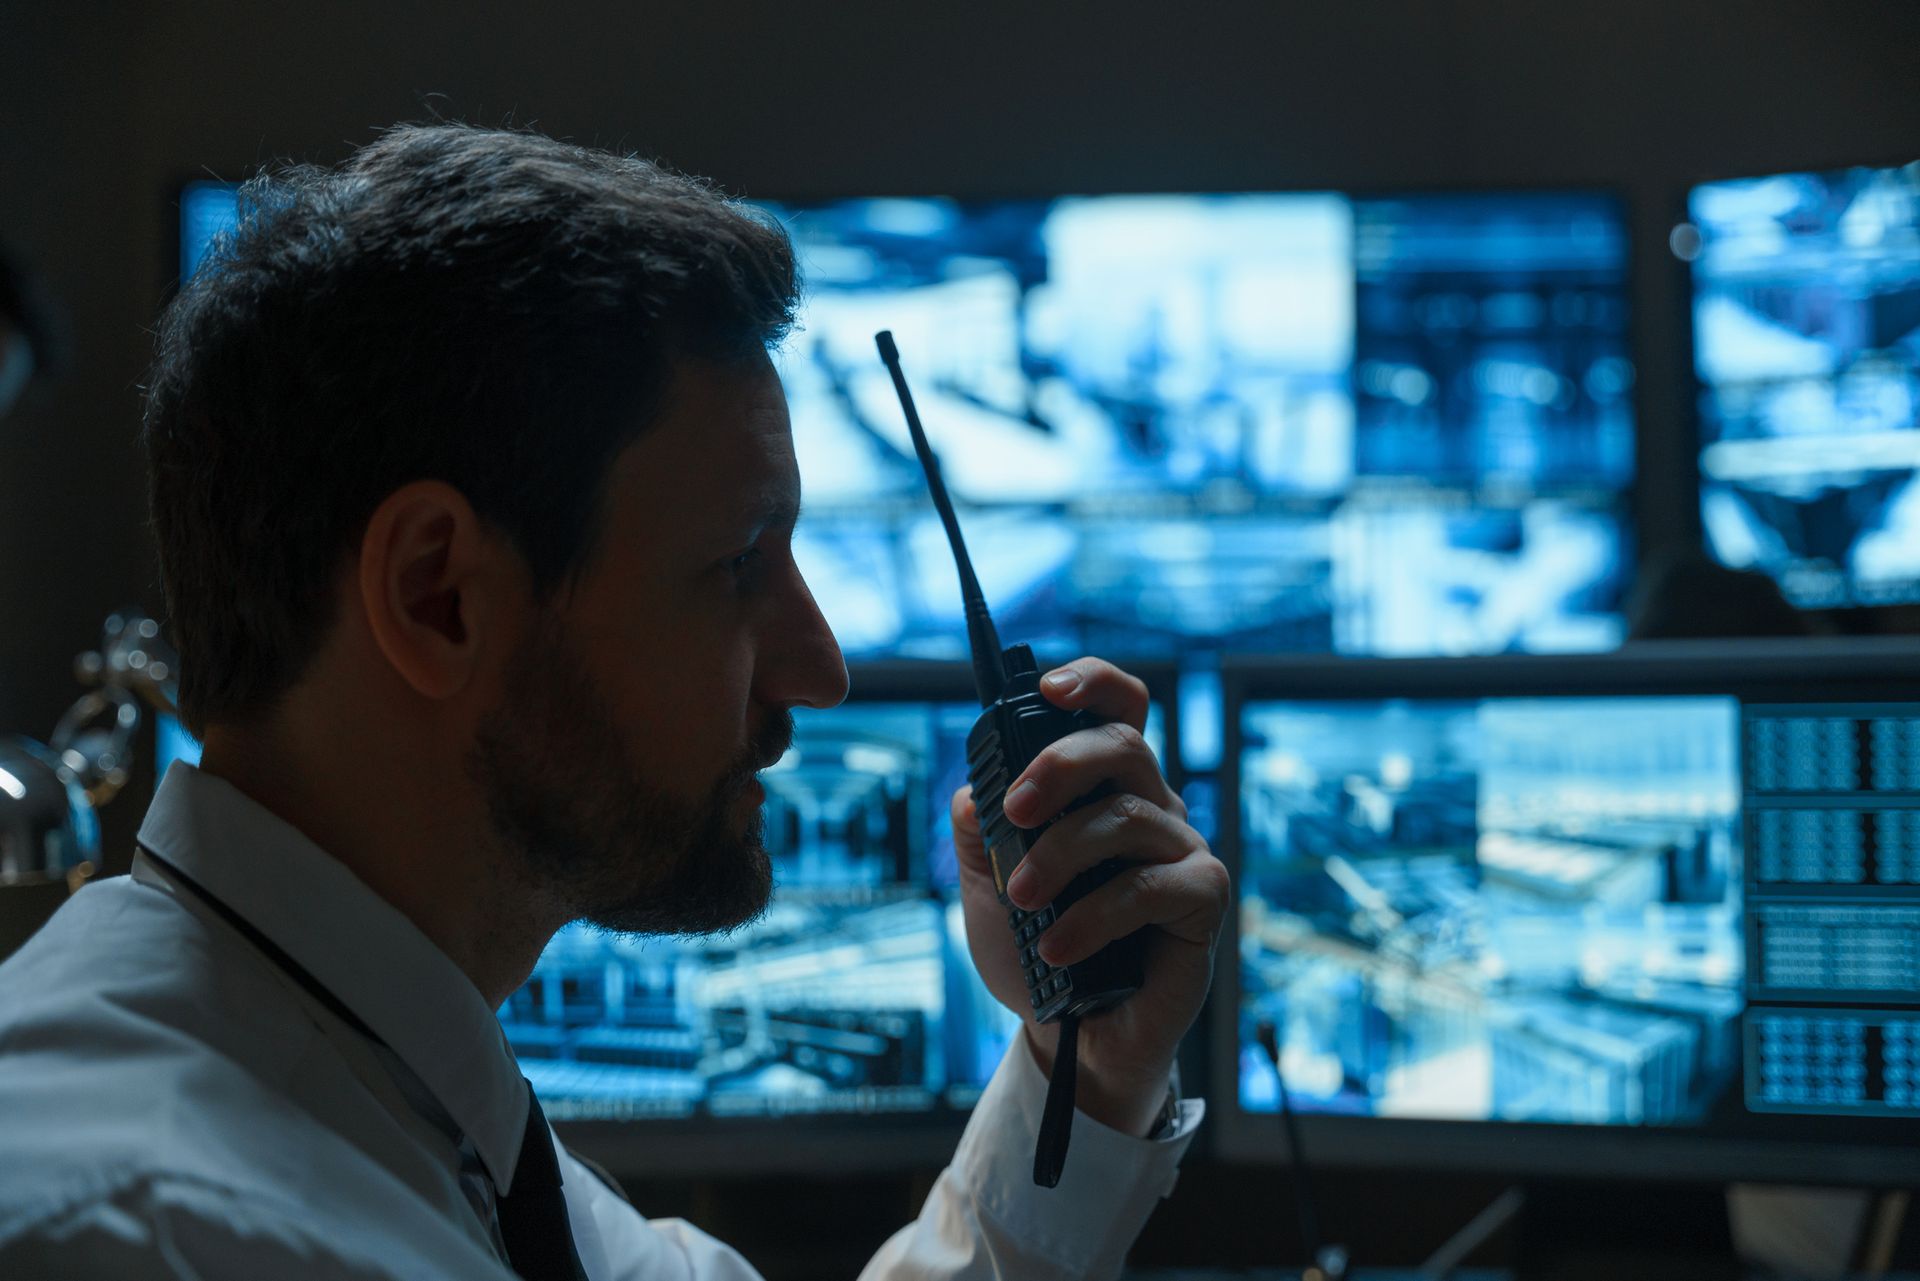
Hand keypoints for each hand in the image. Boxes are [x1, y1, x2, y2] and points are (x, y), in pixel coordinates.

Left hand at [950, 656, 1229, 1135]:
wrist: (1066, 1038)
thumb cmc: (1035, 953)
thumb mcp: (987, 886)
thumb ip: (979, 831)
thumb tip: (973, 789)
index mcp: (1104, 789)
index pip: (1116, 710)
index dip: (1091, 683)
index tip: (1044, 688)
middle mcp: (1151, 806)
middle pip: (1122, 745)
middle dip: (1059, 765)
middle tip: (1013, 810)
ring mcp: (1182, 850)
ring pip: (1130, 815)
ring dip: (1063, 853)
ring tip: (1022, 900)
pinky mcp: (1203, 900)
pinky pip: (1153, 885)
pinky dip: (1095, 915)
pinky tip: (1059, 948)